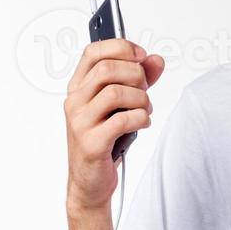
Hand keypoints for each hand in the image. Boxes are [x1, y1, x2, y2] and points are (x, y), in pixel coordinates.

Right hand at [64, 39, 164, 214]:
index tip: (141, 55)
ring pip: (115, 92)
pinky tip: (142, 123)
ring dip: (141, 99)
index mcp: (78, 87)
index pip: (93, 52)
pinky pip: (123, 119)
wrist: (89, 182)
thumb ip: (138, 80)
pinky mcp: (91, 143)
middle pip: (107, 69)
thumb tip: (156, 60)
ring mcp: (80, 122)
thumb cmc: (104, 140)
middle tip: (145, 91)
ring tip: (144, 110)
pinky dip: (141, 118)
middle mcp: (74, 101)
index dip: (121, 47)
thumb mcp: (120, 106)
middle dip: (136, 76)